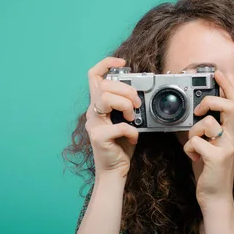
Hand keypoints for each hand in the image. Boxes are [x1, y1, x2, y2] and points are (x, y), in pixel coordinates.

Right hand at [85, 57, 141, 177]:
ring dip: (125, 105)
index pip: (94, 75)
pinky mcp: (99, 137)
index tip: (123, 63)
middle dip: (126, 90)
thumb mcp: (125, 120)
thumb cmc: (120, 144)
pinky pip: (119, 126)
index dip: (106, 63)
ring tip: (133, 117)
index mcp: (98, 104)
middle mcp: (93, 112)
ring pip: (105, 98)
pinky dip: (131, 131)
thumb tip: (141, 93)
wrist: (114, 170)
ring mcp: (94, 124)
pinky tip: (134, 137)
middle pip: (104, 85)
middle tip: (137, 104)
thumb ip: (127, 105)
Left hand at [183, 70, 233, 207]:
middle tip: (200, 107)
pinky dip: (189, 149)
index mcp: (230, 133)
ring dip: (193, 131)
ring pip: (207, 123)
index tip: (217, 74)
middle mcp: (231, 138)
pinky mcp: (216, 159)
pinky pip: (195, 142)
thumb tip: (191, 116)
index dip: (227, 86)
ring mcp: (226, 148)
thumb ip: (204, 131)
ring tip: (194, 145)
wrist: (216, 198)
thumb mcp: (209, 147)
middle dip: (212, 100)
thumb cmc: (210, 172)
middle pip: (230, 106)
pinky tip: (194, 158)